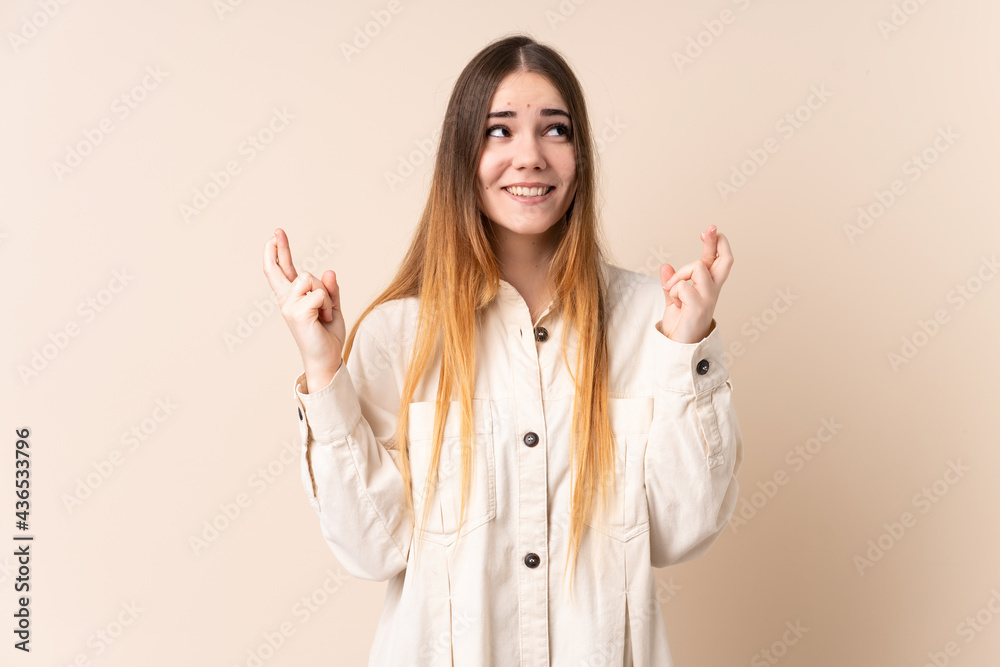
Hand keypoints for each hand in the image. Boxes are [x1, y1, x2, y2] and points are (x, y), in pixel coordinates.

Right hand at [263, 228, 344, 388]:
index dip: (278, 253)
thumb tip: (329, 272)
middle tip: (277, 230)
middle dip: (280, 248)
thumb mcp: (332, 307)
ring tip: (325, 314)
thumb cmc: (326, 334)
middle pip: (280, 269)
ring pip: (310, 279)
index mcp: (293, 298)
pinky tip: (325, 319)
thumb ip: (330, 289)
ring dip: (325, 295)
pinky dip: (328, 305)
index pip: (282, 271)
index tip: (275, 236)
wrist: (327, 358)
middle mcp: (287, 300)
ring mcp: (289, 306)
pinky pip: (319, 294)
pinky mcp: (296, 313)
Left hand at [658, 225, 733, 342]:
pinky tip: (676, 303)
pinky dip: (675, 290)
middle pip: (724, 260)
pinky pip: (683, 286)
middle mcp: (712, 290)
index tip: (710, 230)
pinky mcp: (698, 307)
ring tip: (673, 289)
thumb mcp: (674, 299)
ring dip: (681, 274)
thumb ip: (672, 282)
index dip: (715, 243)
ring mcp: (708, 298)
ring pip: (698, 266)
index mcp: (708, 286)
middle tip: (710, 229)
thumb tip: (665, 266)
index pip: (717, 260)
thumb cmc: (680, 323)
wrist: (679, 347)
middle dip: (716, 241)